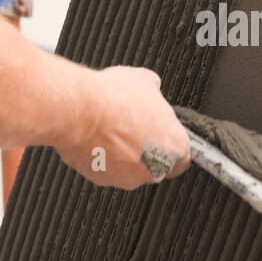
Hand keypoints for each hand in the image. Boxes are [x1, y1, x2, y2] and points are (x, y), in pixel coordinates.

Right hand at [55, 65, 190, 189]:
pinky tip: (97, 138)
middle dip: (146, 150)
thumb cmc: (114, 98)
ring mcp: (128, 178)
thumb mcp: (145, 80)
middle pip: (156, 164)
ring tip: (111, 130)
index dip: (168, 144)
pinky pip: (106, 170)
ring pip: (130, 170)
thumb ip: (155, 93)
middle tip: (132, 129)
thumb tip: (151, 90)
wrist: (79, 111)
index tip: (159, 136)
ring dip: (124, 155)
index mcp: (175, 146)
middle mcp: (155, 169)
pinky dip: (103, 158)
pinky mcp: (102, 180)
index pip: (182, 157)